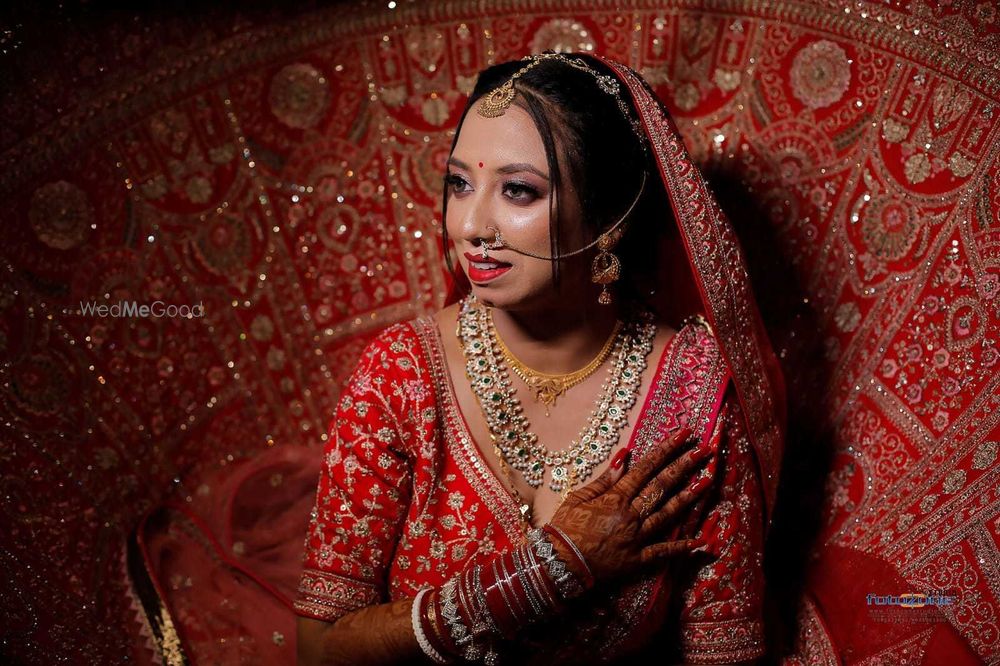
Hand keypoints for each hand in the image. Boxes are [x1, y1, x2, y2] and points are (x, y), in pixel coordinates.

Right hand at [547, 427, 714, 586]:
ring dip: (690, 496)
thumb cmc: (564, 528)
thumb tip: (624, 455)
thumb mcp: (578, 497)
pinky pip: (663, 551)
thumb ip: (604, 478)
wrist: (559, 564)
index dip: (666, 449)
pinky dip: (681, 547)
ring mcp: (638, 537)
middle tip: (704, 449)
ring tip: (708, 481)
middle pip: (662, 486)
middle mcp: (632, 515)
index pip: (646, 467)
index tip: (683, 434)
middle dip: (685, 465)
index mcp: (616, 497)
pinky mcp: (638, 559)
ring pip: (668, 513)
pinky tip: (700, 540)